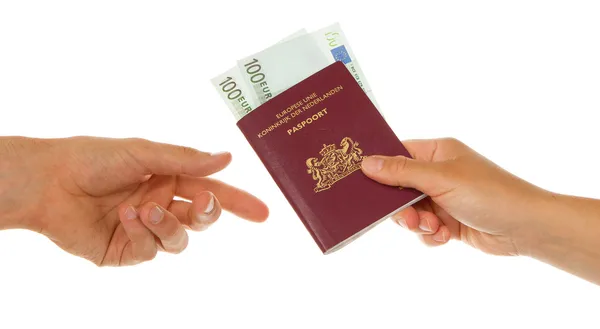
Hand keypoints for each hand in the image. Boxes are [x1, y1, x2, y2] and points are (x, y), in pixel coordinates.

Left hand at [0, 136, 268, 265]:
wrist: (50, 181)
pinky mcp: (127, 250)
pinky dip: (141, 233)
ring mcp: (146, 229)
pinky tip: (125, 217)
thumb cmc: (94, 158)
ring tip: (146, 209)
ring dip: (168, 225)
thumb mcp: (144, 152)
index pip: (212, 192)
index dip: (238, 202)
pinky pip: (149, 249)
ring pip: (178, 240)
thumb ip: (186, 160)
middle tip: (203, 203)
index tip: (262, 213)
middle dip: (208, 212)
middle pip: (201, 219)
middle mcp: (162, 204)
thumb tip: (226, 159)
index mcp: (170, 179)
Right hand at [360, 138, 548, 255]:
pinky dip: (430, 234)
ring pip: (409, 212)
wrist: (525, 227)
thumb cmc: (489, 193)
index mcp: (437, 153)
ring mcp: (443, 198)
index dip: (380, 167)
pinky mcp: (448, 221)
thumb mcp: (440, 179)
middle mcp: (438, 173)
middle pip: (398, 188)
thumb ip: (401, 172)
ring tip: (432, 227)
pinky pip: (424, 229)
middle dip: (400, 207)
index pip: (398, 154)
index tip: (362, 182)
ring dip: (417, 223)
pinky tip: (445, 236)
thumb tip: (366, 162)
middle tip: (407, 218)